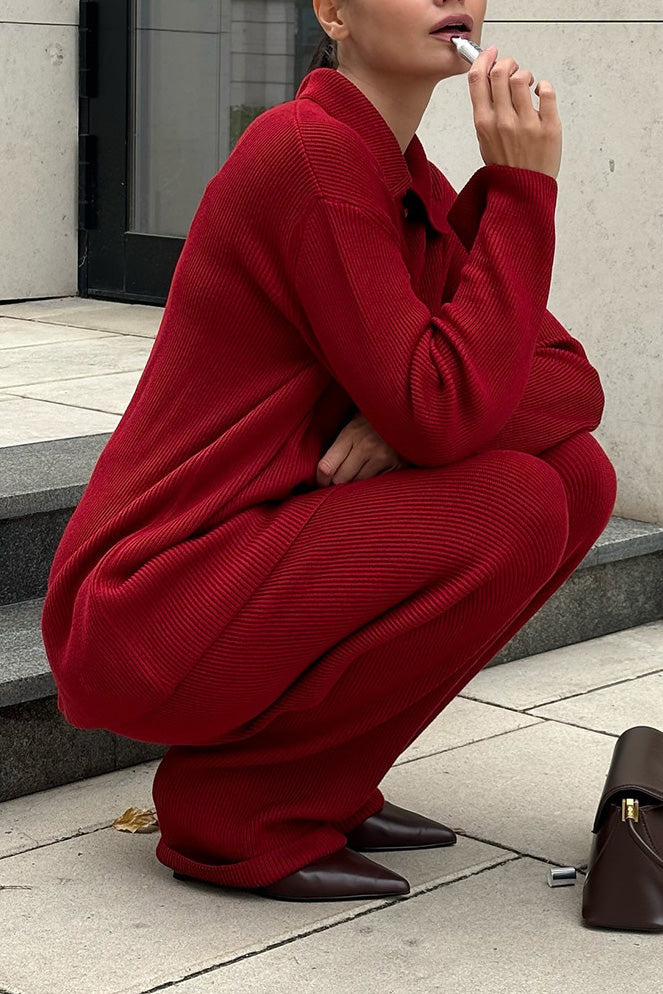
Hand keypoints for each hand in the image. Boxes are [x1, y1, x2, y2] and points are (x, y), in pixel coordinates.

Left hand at [316, 412, 410, 486]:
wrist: (407, 411)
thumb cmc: (375, 419)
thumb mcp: (354, 423)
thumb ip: (340, 444)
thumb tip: (322, 470)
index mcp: (350, 433)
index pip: (326, 466)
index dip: (320, 479)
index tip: (321, 481)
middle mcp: (365, 446)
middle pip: (340, 479)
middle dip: (337, 481)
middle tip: (338, 479)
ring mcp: (382, 457)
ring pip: (358, 483)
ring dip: (356, 481)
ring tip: (359, 470)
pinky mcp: (397, 465)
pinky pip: (377, 482)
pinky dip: (374, 480)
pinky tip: (375, 469)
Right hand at [468, 45, 561, 180]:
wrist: (523, 192)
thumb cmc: (505, 167)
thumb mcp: (485, 139)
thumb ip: (486, 111)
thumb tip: (491, 80)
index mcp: (484, 123)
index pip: (478, 79)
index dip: (484, 59)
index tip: (491, 53)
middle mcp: (503, 121)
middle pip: (500, 72)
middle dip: (507, 62)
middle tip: (513, 68)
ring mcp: (527, 124)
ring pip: (522, 78)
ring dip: (525, 74)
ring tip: (527, 85)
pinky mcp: (549, 127)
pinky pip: (546, 92)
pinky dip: (544, 86)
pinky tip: (540, 93)